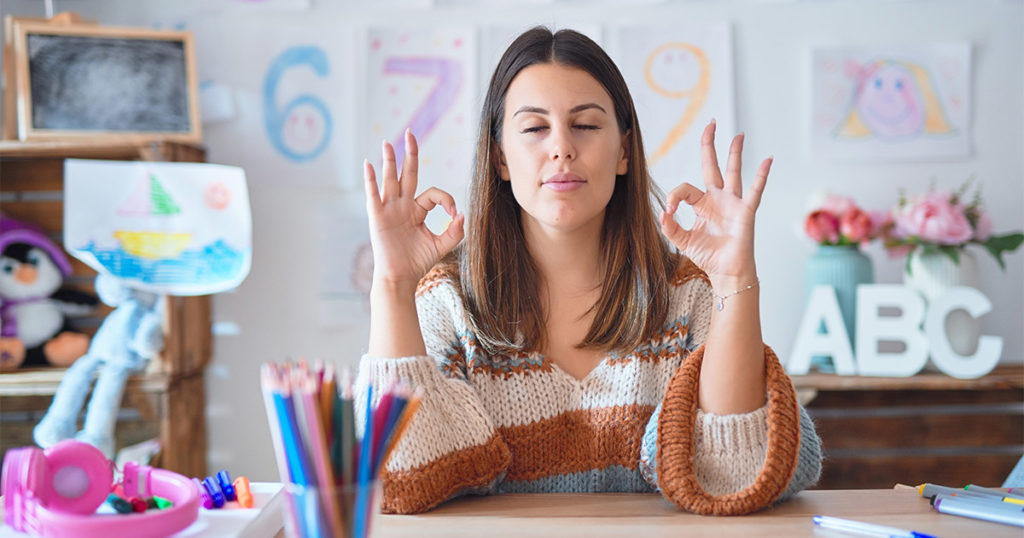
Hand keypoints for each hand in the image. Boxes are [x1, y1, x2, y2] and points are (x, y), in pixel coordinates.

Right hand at [363, 129, 464, 287]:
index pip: (433, 194)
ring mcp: (389, 209)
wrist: (400, 277)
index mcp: (417, 210)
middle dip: (410, 154)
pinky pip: (374, 194)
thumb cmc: (417, 262)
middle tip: (411, 132)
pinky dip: (371, 180)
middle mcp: (402, 206)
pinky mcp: (378, 217)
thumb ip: (454, 231)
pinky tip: (369, 164)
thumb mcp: (441, 246)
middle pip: (407, 174)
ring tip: (388, 142)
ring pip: (390, 179)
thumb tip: (462, 214)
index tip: (454, 216)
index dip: (447, 201)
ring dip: (390, 160)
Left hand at [660, 121, 770, 287]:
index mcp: (701, 204)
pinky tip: (767, 160)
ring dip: (735, 153)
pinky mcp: (746, 211)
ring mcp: (733, 203)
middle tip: (711, 124)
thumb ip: (670, 227)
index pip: (684, 188)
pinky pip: (755, 190)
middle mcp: (717, 199)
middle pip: (712, 166)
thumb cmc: (708, 256)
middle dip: (710, 145)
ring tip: (738, 134)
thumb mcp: (682, 241)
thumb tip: (661, 213)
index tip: (668, 211)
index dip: (673, 196)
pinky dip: (761, 176)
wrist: (726, 272)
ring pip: (733, 172)